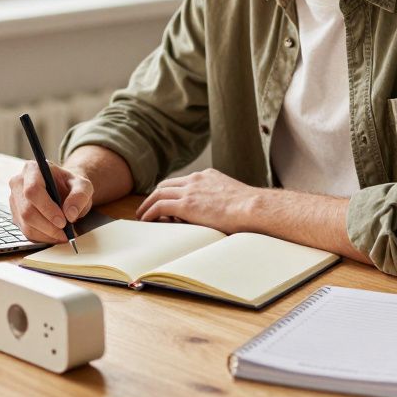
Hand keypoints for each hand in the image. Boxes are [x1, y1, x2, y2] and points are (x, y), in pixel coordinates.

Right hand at [8, 161, 93, 242]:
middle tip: (66, 233)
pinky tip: (54, 235)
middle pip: (27, 210)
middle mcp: (18, 183)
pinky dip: (42, 238)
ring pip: (25, 224)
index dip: (47, 208)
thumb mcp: (83, 185)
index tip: (63, 221)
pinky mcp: (16, 215)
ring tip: (63, 235)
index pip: (33, 190)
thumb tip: (70, 214)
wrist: (63, 190)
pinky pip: (25, 231)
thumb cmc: (70, 185)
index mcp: (33, 169)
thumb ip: (80, 196)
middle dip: (48, 226)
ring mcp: (14, 200)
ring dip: (46, 234)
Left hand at [135, 168, 257, 232]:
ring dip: (148, 204)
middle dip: (156, 195)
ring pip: (159, 193)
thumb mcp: (234, 197)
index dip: (171, 191)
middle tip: (148, 206)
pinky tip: (146, 220)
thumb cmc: (251, 208)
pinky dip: (150, 212)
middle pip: (167, 184)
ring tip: (142, 215)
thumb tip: (222, 213)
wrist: (254, 207)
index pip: (183, 181)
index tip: (165, 199)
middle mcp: (196, 179)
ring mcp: (190, 190)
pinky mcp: (186, 204)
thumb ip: (222, 200)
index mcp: (208, 176)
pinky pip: (160, 206)